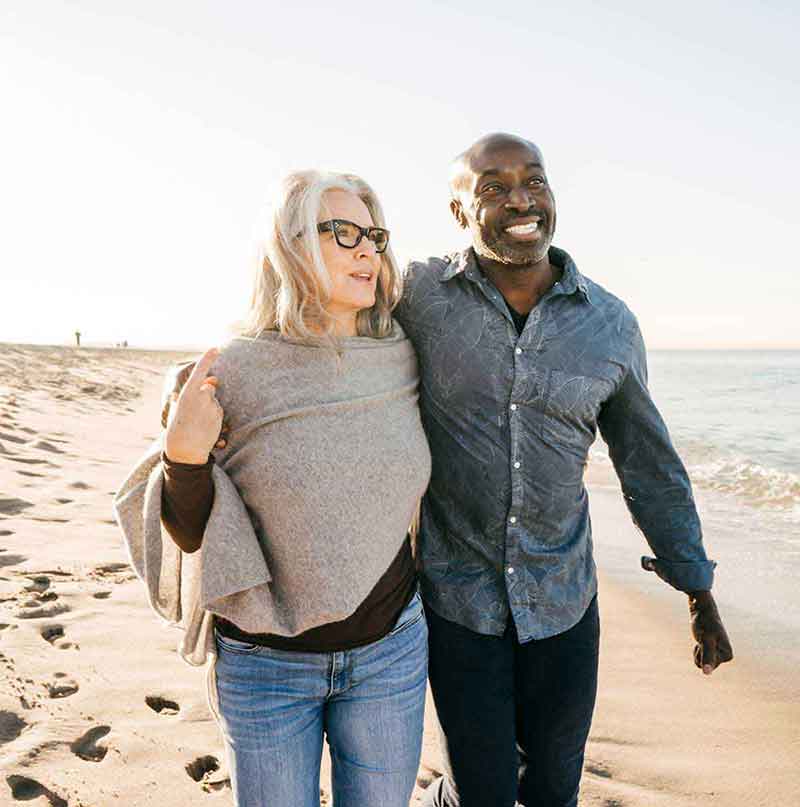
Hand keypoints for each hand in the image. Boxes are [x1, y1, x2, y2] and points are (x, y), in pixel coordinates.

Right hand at [164, 348, 225, 463]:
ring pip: (214, 401)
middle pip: (210, 388)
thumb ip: (185, 396)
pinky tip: (205, 426)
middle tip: (196, 409)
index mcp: (187, 393)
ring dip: (209, 407)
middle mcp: (201, 397)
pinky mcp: (219, 416)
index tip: (216, 348)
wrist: (186, 450)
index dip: (207, 358)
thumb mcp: (176, 410)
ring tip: (198, 421)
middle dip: (207, 393)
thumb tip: (190, 387)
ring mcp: (212, 407)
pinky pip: (218, 411)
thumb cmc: (177, 429)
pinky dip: (213, 416)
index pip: (200, 371)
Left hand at [688, 590, 732, 674]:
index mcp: (728, 656)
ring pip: (701, 662)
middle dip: (700, 654)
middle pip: (706, 666)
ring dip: (697, 651)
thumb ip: (707, 657)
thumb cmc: (705, 624)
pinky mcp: (711, 649)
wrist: (702, 610)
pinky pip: (700, 658)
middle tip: (702, 638)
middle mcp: (725, 655)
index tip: (706, 640)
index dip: (703, 653)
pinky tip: (700, 640)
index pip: (710, 666)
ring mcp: (718, 653)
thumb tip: (706, 673)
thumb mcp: (706, 641)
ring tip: (701, 638)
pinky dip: (696, 650)